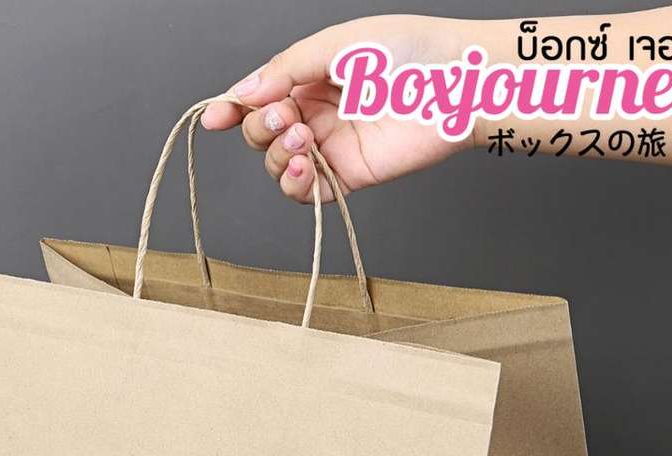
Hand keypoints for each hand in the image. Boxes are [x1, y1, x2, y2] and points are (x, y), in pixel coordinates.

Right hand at [200, 15, 472, 202]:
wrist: (456, 85)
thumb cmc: (408, 52)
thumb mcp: (336, 46)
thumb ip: (286, 70)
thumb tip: (241, 92)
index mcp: (310, 78)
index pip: (260, 98)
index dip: (233, 109)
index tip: (214, 117)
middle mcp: (317, 114)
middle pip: (262, 134)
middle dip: (262, 127)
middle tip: (287, 115)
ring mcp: (331, 147)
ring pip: (279, 165)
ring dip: (278, 155)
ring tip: (302, 138)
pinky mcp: (349, 177)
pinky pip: (308, 194)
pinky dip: (296, 185)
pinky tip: (305, 166)